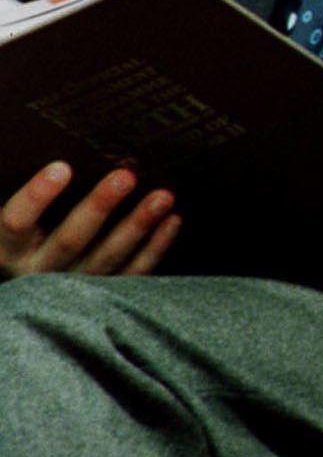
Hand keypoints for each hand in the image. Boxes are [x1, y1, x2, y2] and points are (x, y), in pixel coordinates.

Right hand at [0, 162, 179, 278]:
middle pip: (69, 240)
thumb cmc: (26, 235)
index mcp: (7, 249)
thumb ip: (32, 198)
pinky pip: (131, 274)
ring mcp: (71, 287)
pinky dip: (155, 248)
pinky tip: (172, 221)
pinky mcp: (101, 296)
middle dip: (99, 207)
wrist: (33, 287)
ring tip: (162, 197)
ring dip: (137, 225)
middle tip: (125, 176)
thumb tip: (58, 160)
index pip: (16, 223)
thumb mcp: (16, 223)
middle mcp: (36, 272)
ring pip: (106, 258)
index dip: (36, 197)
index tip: (61, 167)